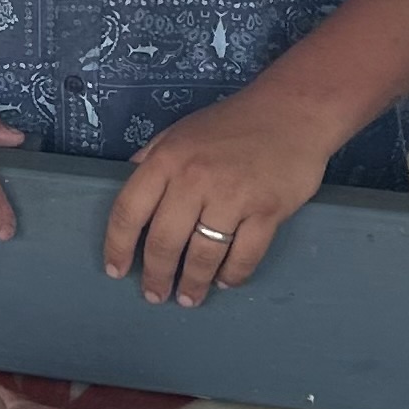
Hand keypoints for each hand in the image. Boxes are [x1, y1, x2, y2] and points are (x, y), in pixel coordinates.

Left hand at [105, 92, 352, 305]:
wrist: (293, 111)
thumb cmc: (233, 123)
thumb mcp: (180, 131)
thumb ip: (152, 158)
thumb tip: (127, 185)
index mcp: (167, 160)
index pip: (129, 211)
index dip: (117, 247)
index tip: (115, 270)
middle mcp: (194, 180)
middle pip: (163, 242)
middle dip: (155, 276)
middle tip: (154, 295)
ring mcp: (232, 197)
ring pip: (202, 256)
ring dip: (192, 284)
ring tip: (188, 297)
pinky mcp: (267, 211)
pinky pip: (244, 256)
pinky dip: (232, 275)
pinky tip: (224, 281)